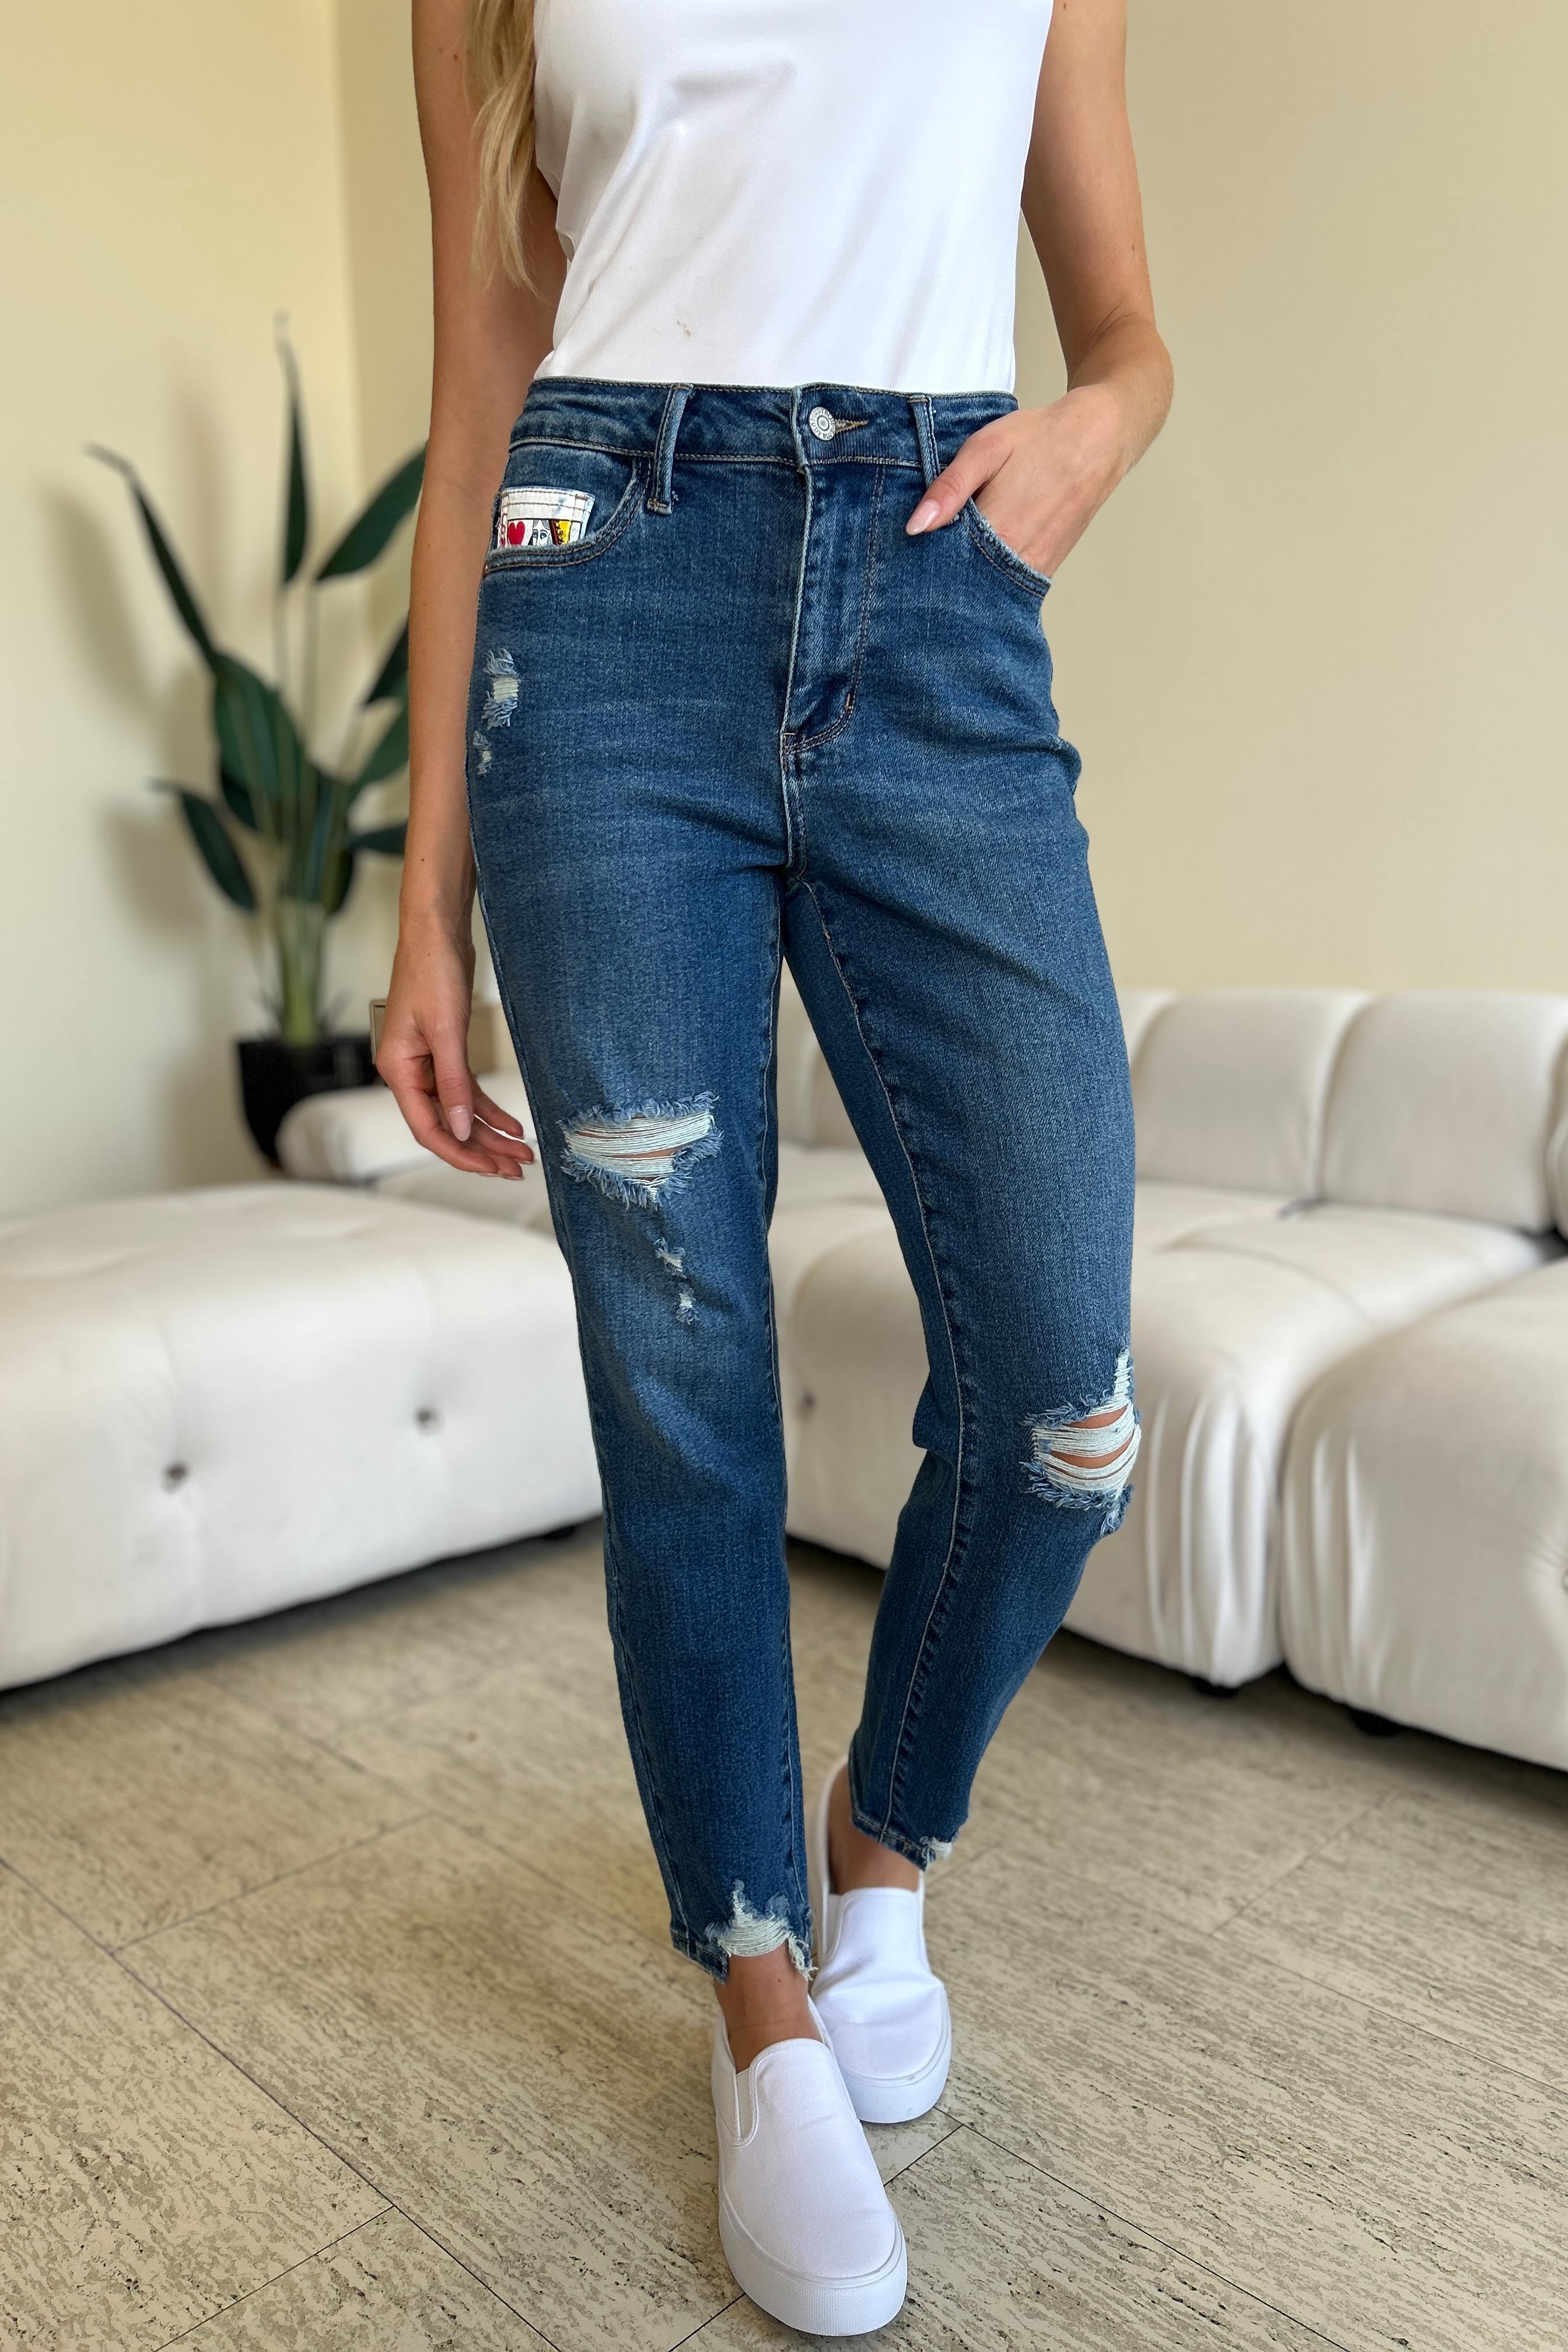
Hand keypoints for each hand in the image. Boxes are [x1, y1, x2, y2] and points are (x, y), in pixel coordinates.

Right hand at [376, 915, 533, 1178]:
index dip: (460, 1153)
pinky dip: (488, 1109)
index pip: (428, 1128)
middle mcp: (409, 1073)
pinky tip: (512, 1125)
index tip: (492, 1169)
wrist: (436, 932)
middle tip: (517, 1168)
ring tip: (522, 1153)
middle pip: (446, 1125)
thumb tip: (462, 1130)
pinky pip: (465, 1091)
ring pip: (459, 1112)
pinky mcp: (445, 1052)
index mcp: (398, 1071)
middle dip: (482, 1150)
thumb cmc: (432, 971)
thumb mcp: (446, 1031)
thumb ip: (453, 1083)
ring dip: (490, 1133)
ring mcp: (426, 1064)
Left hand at [905, 384, 1133, 578]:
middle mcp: (1017, 560)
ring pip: (986, 589)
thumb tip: (915, 527)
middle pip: (963, 583)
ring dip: (963, 580)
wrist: (1098, 441)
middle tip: (917, 563)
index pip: (942, 565)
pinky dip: (987, 579)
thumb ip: (950, 488)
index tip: (904, 557)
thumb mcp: (987, 449)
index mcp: (997, 532)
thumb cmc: (1039, 439)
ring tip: (945, 562)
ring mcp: (1034, 570)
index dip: (919, 563)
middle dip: (939, 576)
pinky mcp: (1045, 570)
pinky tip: (974, 563)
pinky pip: (1007, 587)